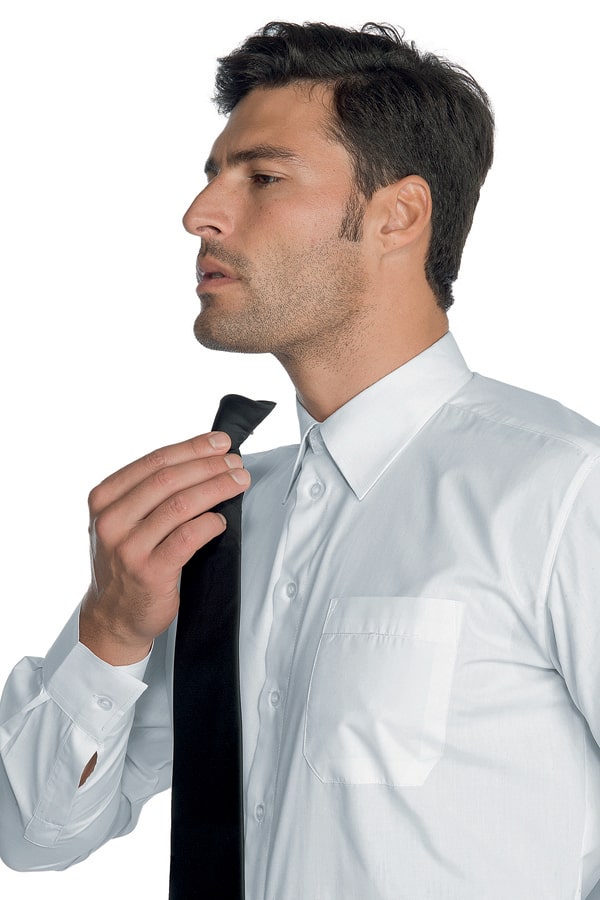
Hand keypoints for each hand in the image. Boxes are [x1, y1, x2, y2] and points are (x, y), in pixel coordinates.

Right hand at [79, 430, 249, 664]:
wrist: (113, 616)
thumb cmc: (126, 562)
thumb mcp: (122, 520)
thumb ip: (148, 492)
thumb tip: (201, 458)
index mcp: (104, 499)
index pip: (154, 461)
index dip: (192, 448)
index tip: (219, 442)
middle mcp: (111, 520)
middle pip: (169, 479)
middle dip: (209, 466)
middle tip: (236, 463)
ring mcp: (128, 547)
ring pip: (181, 505)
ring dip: (216, 488)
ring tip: (238, 482)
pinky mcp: (149, 572)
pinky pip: (187, 537)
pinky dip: (209, 524)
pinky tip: (221, 520)